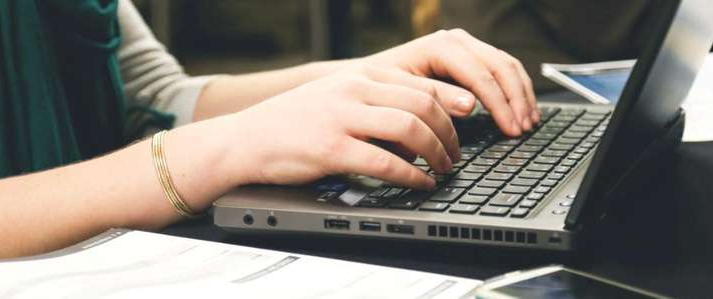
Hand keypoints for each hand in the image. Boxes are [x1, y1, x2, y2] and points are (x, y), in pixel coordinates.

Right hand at [224, 65, 464, 188]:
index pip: (419, 84)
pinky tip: (420, 183)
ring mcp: (341, 118)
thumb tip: (420, 125)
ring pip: (410, 128)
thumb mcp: (337, 98)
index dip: (451, 106)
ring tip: (443, 169)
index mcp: (359, 75)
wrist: (245, 139)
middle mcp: (353, 90)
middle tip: (456, 154)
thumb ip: (375, 103)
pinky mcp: (331, 149)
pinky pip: (385, 162)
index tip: (467, 122)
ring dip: (436, 152)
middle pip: (422, 105)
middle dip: (449, 133)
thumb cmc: (293, 123)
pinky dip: (411, 175)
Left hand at [365, 28, 539, 135]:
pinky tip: (522, 110)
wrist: (365, 80)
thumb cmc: (379, 91)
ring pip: (507, 65)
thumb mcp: (403, 96)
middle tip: (524, 129)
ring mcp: (465, 46)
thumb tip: (471, 105)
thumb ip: (435, 99)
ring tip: (529, 123)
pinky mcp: (470, 57)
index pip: (481, 74)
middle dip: (516, 100)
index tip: (511, 128)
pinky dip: (516, 90)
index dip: (500, 104)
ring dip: (522, 95)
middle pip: (500, 66)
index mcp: (439, 47)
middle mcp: (456, 41)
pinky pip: (502, 69)